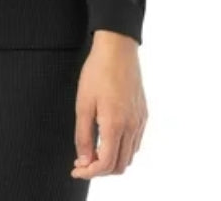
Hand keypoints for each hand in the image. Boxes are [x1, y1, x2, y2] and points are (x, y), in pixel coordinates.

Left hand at [71, 30, 147, 179]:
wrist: (117, 47)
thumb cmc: (98, 71)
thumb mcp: (83, 103)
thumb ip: (83, 135)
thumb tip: (84, 160)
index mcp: (115, 124)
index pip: (106, 164)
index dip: (89, 172)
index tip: (77, 168)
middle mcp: (132, 126)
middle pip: (120, 165)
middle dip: (101, 170)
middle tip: (83, 162)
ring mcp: (140, 120)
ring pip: (130, 156)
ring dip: (112, 160)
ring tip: (94, 151)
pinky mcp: (143, 113)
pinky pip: (136, 142)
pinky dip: (123, 149)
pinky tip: (109, 139)